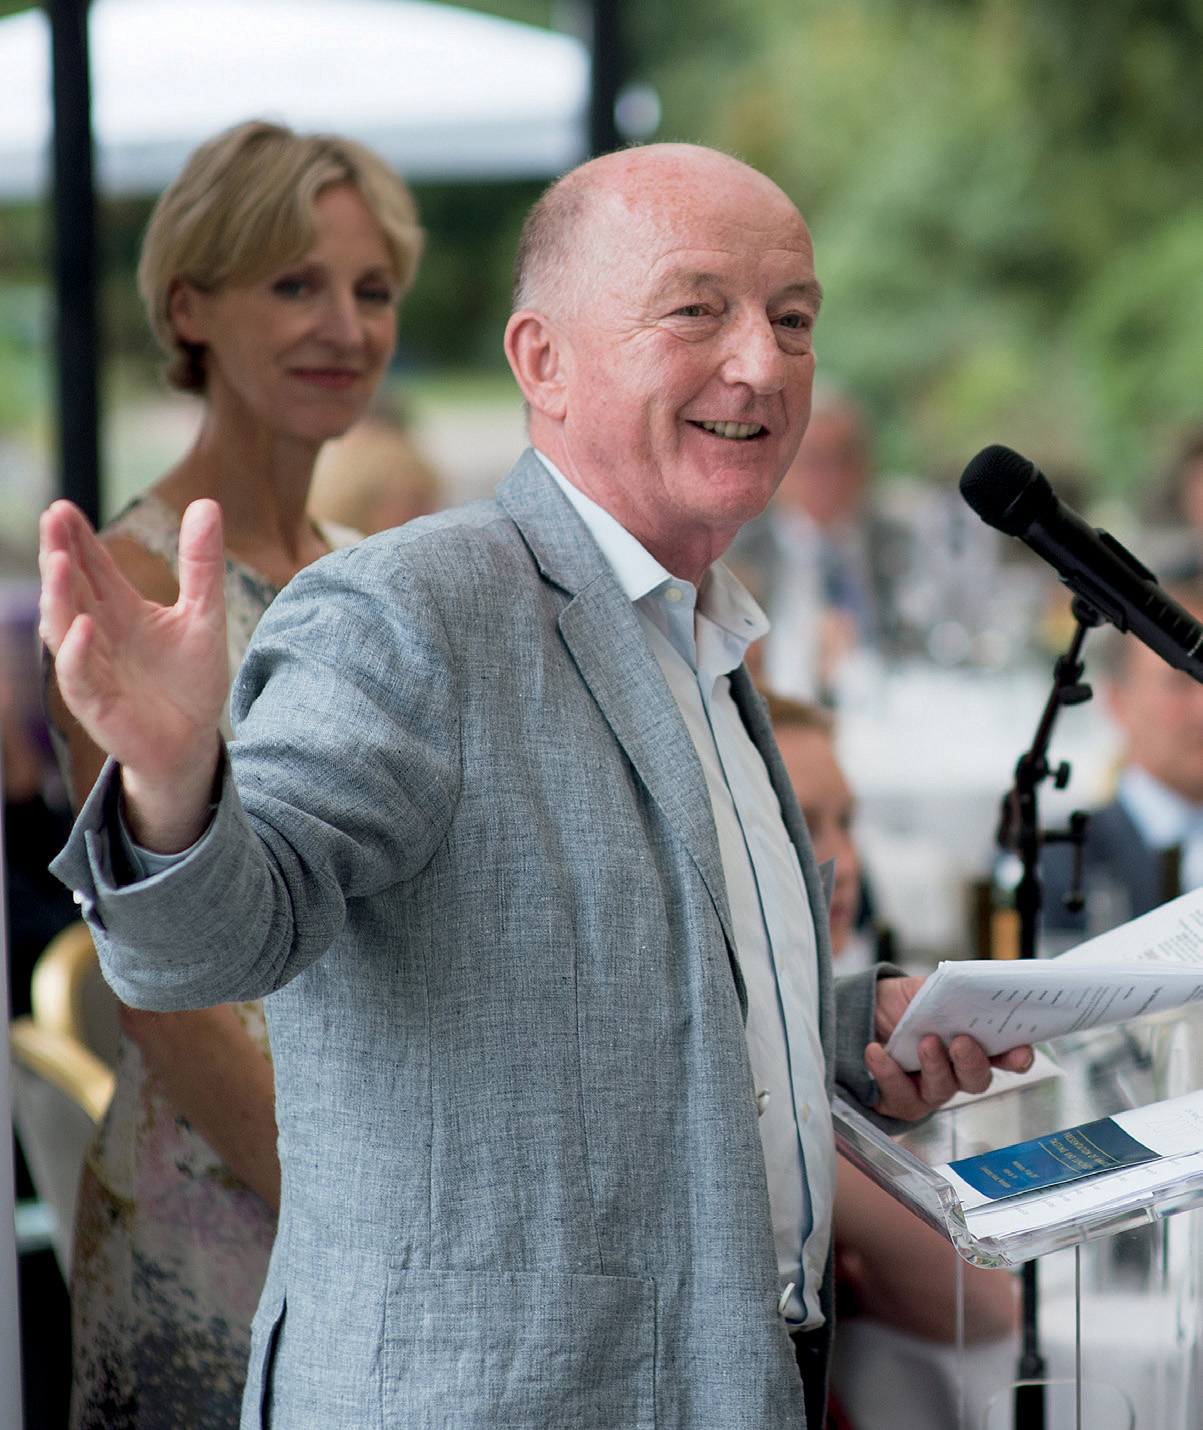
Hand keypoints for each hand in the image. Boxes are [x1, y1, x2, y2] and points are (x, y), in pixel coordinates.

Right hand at [39, 498, 228, 848]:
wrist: (192, 741)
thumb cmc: (191, 680)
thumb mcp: (205, 615)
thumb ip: (202, 564)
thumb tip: (206, 503)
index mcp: (120, 608)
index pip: (92, 565)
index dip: (78, 537)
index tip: (64, 507)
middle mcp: (97, 632)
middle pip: (71, 586)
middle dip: (60, 553)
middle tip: (53, 517)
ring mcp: (91, 666)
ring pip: (63, 626)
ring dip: (59, 594)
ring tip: (60, 561)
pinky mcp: (96, 702)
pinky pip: (77, 675)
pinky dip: (76, 652)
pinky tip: (84, 627)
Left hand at [864, 975, 1033, 1120]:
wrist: (863, 1014)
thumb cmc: (901, 1004)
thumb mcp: (923, 990)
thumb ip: (947, 993)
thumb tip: (968, 990)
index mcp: (973, 1042)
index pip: (1005, 1056)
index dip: (1017, 1057)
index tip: (1020, 1051)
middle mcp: (956, 1071)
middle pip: (977, 1080)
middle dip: (973, 1063)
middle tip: (962, 1042)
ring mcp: (931, 1089)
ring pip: (942, 1089)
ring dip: (934, 1065)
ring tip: (924, 1042)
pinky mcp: (902, 1101)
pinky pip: (901, 1096)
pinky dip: (888, 1073)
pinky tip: (876, 1051)